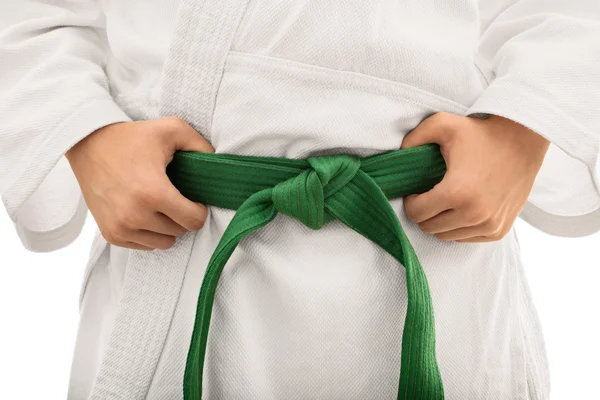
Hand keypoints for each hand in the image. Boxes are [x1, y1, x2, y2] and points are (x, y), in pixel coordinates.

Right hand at [66, 116, 213, 249]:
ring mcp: (120, 227)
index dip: (198, 209)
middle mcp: (135, 215)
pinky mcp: (110, 234)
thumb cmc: (131, 137)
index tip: (192, 197)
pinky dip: (148, 232)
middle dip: (181, 215)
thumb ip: (200, 144)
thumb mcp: (171, 129)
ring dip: (166, 227)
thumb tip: (217, 164)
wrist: (87, 143)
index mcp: (153, 192)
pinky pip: (144, 245)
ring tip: (158, 204)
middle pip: (179, 231)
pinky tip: (143, 211)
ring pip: (163, 243)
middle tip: (172, 195)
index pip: (194, 221)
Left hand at [401, 112, 549, 242]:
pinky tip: (463, 207)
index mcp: (457, 192)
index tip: (418, 190)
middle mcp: (474, 214)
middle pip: (429, 227)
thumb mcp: (443, 124)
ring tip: (446, 200)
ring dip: (441, 221)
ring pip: (446, 236)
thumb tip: (397, 158)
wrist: (524, 140)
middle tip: (431, 194)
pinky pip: (466, 238)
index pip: (415, 213)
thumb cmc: (480, 133)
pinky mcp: (499, 231)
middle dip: (425, 211)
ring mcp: (489, 225)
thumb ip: (413, 138)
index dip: (411, 201)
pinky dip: (459, 227)